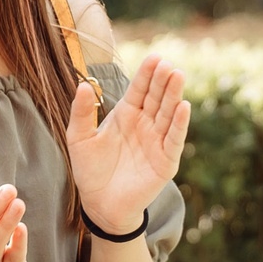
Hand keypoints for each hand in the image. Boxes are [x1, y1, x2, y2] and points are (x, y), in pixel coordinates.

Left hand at [67, 54, 189, 234]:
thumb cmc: (90, 171)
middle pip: (157, 97)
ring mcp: (158, 141)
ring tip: (177, 76)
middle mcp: (145, 124)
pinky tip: (184, 106)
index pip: (139, 89)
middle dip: (163, 80)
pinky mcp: (166, 160)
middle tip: (167, 64)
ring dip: (174, 95)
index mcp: (126, 114)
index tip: (154, 58)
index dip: (147, 74)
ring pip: (168, 113)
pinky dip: (180, 123)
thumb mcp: (79, 138)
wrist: (100, 204)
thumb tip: (83, 85)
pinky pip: (174, 138)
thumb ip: (81, 113)